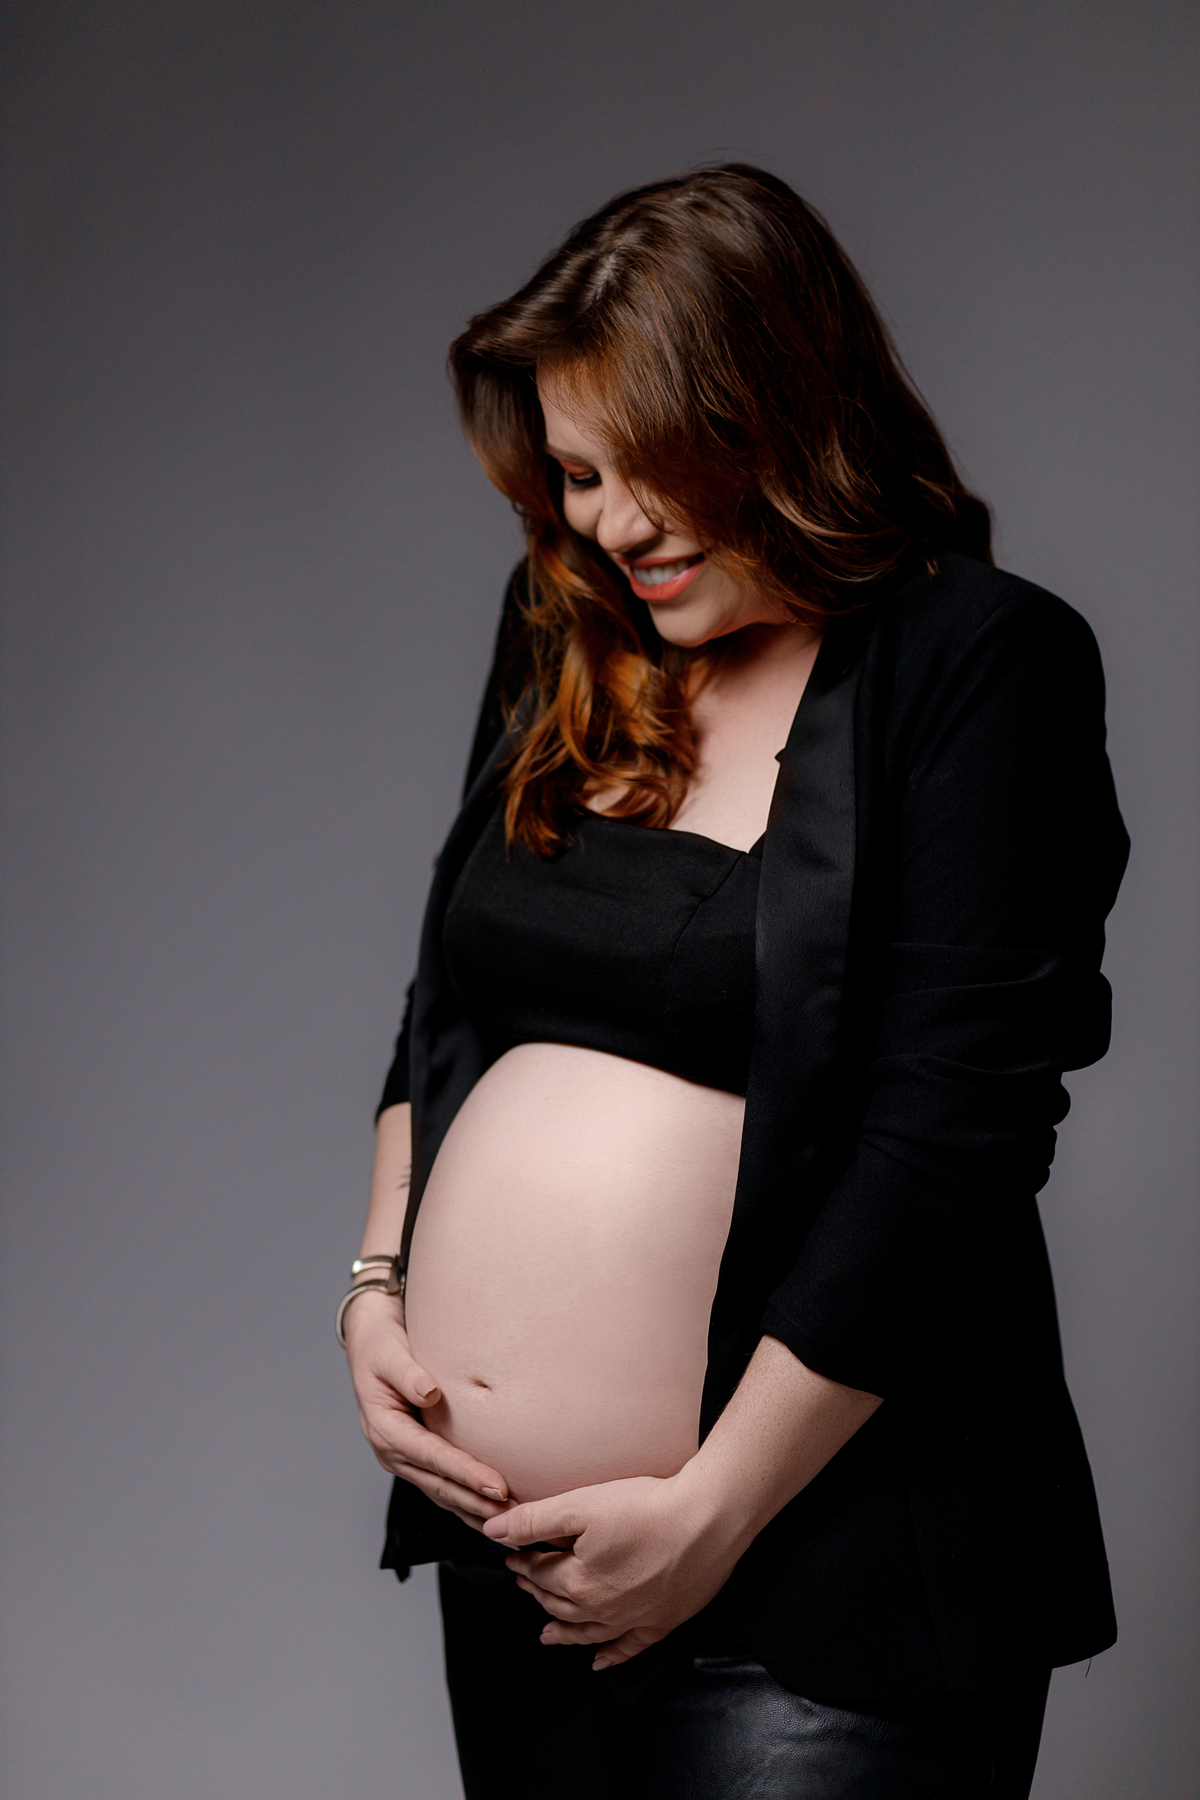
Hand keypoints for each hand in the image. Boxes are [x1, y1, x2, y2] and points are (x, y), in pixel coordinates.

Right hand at [343, 1289, 511, 1530]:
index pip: (432, 1457)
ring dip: (474, 1510)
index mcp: (385, 1429)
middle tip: (514, 1516)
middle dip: (476, 1503)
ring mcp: (403, 1459)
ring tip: (510, 1524)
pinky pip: (442, 1486)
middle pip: (439, 1485)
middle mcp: (392, 1452)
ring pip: (442, 1493)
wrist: (369, 1344)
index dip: (465, 1474)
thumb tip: (429, 1391)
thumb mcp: (389, 1353)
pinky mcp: (415, 1458)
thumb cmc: (381, 1346)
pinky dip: (466, 1503)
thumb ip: (408, 1373)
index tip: (498, 1487)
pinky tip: (489, 1514)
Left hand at [482, 1473, 743, 1668]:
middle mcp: (602, 1610)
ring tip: (546, 1633)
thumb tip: (492, 1532)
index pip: (540, 1574)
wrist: (708, 1521)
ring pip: (587, 1631)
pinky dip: (611, 1656)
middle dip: (537, 1591)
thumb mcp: (581, 1505)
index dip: (523, 1562)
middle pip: (560, 1603)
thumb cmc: (646, 1508)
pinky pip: (629, 1648)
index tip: (513, 1554)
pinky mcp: (663, 1622)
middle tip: (524, 1581)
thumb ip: (534, 1521)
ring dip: (564, 1631)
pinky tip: (599, 1661)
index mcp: (578, 1583)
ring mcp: (634, 1620)